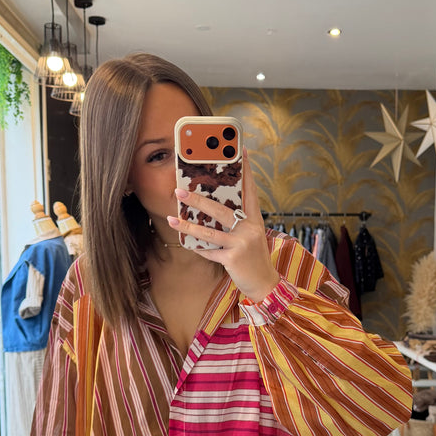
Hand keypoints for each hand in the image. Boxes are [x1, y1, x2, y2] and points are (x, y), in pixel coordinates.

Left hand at [167, 148, 279, 301]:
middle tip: (179, 191)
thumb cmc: (253, 258)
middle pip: (220, 210)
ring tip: (171, 218)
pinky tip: (186, 243)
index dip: (246, 171)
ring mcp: (241, 244)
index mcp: (254, 220)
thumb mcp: (251, 236)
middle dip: (198, 200)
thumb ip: (238, 222)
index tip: (242, 151)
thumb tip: (213, 209)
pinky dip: (198, 248)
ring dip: (188, 225)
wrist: (265, 284)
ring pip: (210, 232)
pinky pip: (210, 252)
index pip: (249, 191)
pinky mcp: (233, 259)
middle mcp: (249, 228)